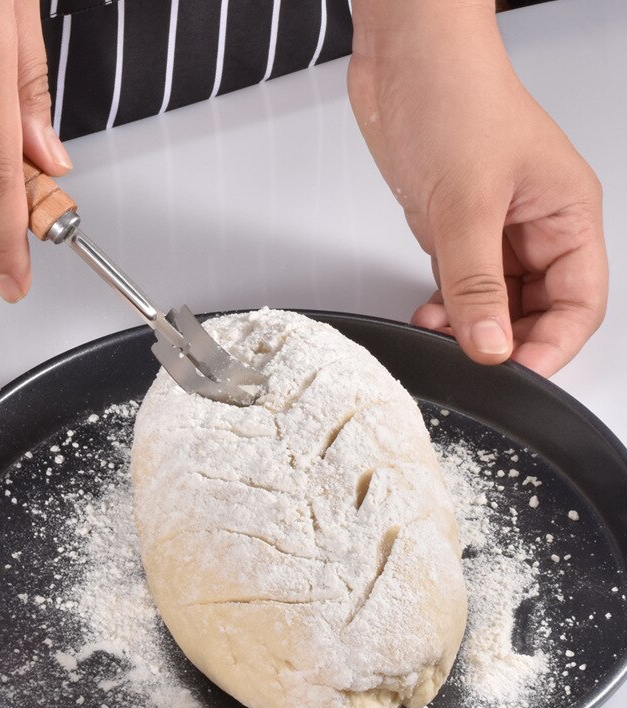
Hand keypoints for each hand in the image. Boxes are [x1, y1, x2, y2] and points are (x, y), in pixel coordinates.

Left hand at [349, 1, 606, 376]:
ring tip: (441, 335)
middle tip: (470, 360)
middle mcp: (534, 226)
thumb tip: (491, 345)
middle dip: (505, 339)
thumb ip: (476, 282)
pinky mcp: (454, 228)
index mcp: (565, 214)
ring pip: (495, 301)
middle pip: (537, 308)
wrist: (404, 58)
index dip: (552, 345)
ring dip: (470, 326)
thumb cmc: (455, 98)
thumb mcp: (467, 203)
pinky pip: (460, 284)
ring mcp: (493, 229)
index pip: (578, 301)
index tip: (515, 374)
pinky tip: (428, 315)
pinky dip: (447, 307)